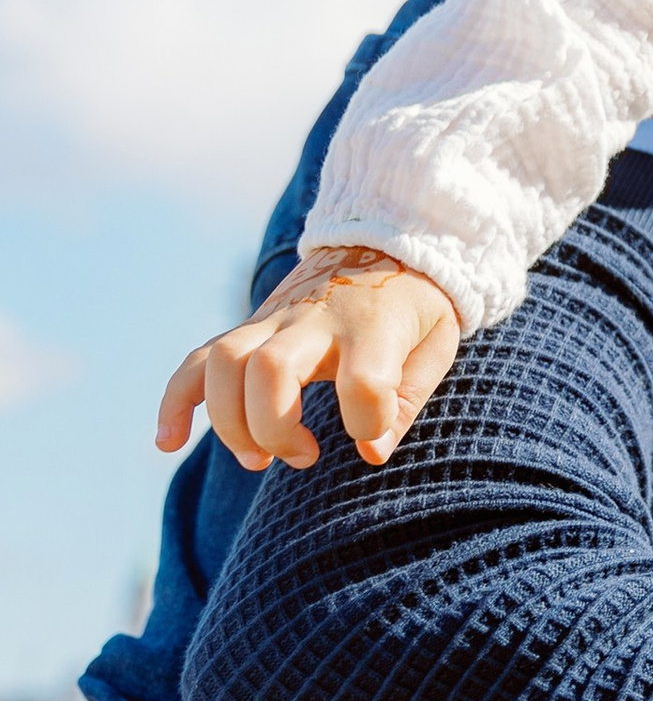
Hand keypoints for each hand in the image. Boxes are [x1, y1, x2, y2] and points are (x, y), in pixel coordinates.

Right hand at [159, 247, 463, 473]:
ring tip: (258, 459)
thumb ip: (406, 400)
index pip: (364, 380)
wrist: (383, 241)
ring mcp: (273, 319)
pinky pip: (196, 361)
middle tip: (304, 456)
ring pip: (223, 362)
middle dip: (274, 428)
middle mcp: (315, 319)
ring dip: (228, 422)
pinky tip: (169, 442)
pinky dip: (176, 402)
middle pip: (269, 369)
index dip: (366, 422)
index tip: (370, 439)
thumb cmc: (413, 306)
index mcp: (373, 324)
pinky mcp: (248, 327)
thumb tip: (371, 452)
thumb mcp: (435, 345)